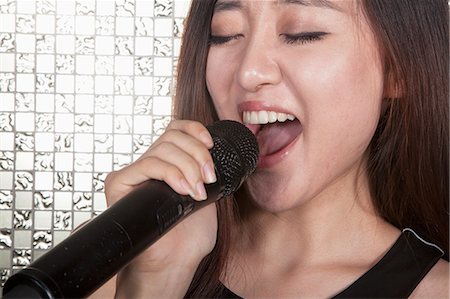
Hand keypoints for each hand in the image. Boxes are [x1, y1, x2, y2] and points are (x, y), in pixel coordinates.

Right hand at [104, 120, 218, 297]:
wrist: (174, 261)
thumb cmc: (188, 235)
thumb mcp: (207, 193)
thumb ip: (206, 170)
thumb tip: (214, 149)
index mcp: (168, 163)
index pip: (175, 129)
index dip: (194, 130)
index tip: (210, 144)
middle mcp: (149, 165)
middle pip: (171, 137)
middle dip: (197, 154)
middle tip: (209, 178)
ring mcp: (134, 173)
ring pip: (162, 149)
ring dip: (187, 167)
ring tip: (197, 191)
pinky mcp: (119, 184)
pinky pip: (147, 164)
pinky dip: (170, 173)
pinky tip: (182, 190)